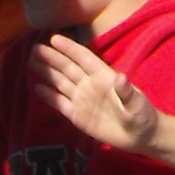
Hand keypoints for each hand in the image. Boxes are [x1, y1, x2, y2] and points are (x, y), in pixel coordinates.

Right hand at [30, 33, 160, 154]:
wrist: (140, 136)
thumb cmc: (142, 115)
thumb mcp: (137, 104)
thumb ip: (127, 92)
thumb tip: (120, 77)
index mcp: (104, 77)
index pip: (83, 58)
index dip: (69, 48)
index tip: (53, 38)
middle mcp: (91, 85)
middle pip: (68, 68)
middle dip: (52, 58)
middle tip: (34, 49)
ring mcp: (84, 100)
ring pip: (61, 83)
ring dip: (47, 73)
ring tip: (31, 63)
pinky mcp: (78, 116)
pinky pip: (61, 104)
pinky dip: (49, 96)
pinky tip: (37, 88)